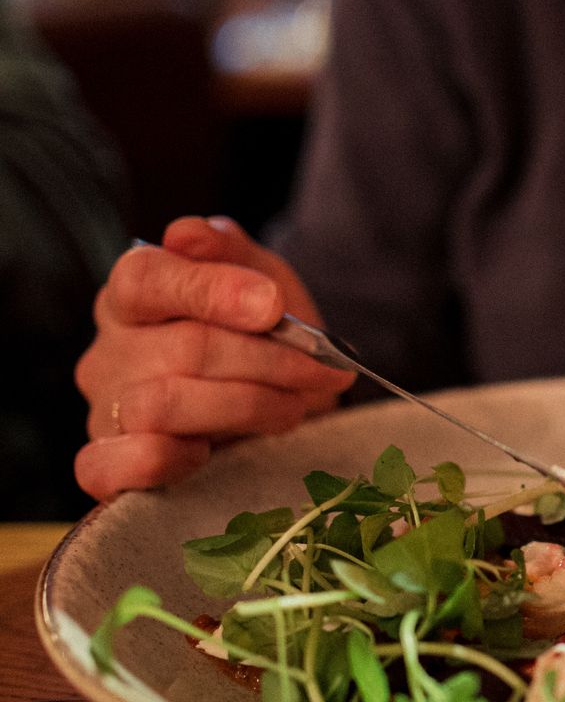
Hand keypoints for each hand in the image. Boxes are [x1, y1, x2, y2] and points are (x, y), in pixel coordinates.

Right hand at [74, 216, 353, 500]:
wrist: (290, 408)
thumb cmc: (268, 342)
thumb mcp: (267, 285)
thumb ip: (233, 255)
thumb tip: (188, 234)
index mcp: (136, 293)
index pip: (146, 278)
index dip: (211, 290)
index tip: (273, 306)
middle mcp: (109, 349)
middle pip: (181, 347)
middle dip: (267, 359)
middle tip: (322, 370)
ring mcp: (105, 410)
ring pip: (162, 405)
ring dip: (246, 406)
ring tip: (292, 407)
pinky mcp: (105, 466)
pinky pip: (112, 467)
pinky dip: (168, 460)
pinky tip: (211, 453)